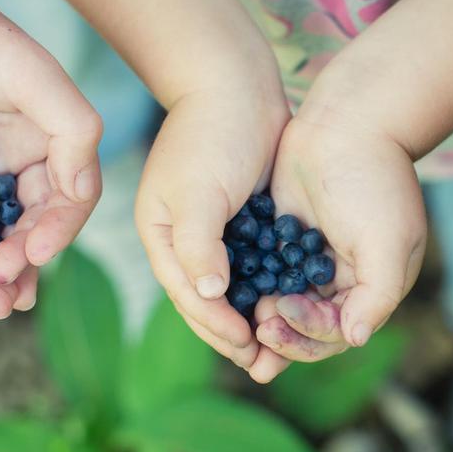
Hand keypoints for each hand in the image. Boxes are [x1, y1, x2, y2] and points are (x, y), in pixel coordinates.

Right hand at [135, 81, 291, 378]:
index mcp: (162, 236)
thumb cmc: (213, 133)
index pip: (187, 294)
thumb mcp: (198, 190)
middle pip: (208, 302)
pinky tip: (290, 309)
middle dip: (235, 336)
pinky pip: (255, 269)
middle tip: (267, 368)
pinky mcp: (244, 223)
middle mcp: (184, 241)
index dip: (217, 326)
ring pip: (233, 292)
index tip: (248, 347)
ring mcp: (215, 233)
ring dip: (254, 322)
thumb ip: (199, 244)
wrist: (237, 84)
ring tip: (279, 354)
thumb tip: (211, 293)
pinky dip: (269, 292)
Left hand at [253, 97, 426, 380]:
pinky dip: (249, 286)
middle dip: (282, 334)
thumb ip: (377, 295)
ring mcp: (312, 260)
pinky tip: (228, 288)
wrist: (347, 121)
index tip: (281, 311)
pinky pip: (264, 273)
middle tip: (257, 326)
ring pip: (281, 304)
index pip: (337, 331)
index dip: (308, 333)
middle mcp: (342, 280)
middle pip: (306, 327)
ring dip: (262, 317)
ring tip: (242, 315)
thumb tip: (355, 339)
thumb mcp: (388, 241)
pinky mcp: (284, 239)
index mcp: (372, 287)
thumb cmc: (375, 181)